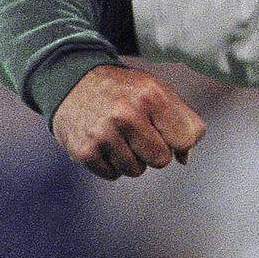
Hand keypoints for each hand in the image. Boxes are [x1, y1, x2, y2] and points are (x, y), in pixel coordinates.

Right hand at [50, 63, 206, 180]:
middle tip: (139, 133)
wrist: (73, 82)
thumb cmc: (124, 90)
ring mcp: (103, 134)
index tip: (167, 131)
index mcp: (151, 96)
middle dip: (154, 150)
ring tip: (119, 135)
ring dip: (131, 158)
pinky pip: (113, 175)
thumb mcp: (158, 91)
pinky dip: (111, 163)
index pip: (186, 139)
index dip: (179, 140)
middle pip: (161, 160)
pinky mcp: (84, 151)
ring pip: (136, 170)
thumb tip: (184, 158)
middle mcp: (126, 114)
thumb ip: (183, 121)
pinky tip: (104, 142)